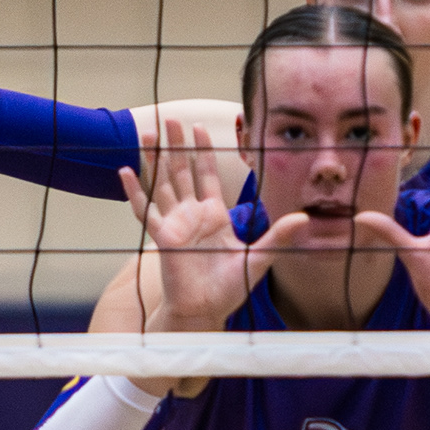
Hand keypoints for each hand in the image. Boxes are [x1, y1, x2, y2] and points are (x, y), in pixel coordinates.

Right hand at [120, 123, 306, 337]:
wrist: (206, 310)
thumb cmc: (229, 287)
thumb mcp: (259, 258)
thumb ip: (279, 236)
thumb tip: (304, 218)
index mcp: (214, 215)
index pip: (206, 174)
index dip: (202, 150)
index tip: (200, 126)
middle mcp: (192, 215)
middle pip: (180, 171)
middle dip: (175, 144)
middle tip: (170, 118)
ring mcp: (174, 224)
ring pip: (161, 183)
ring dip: (153, 159)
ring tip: (146, 133)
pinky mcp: (161, 237)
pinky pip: (143, 211)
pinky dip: (133, 192)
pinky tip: (124, 172)